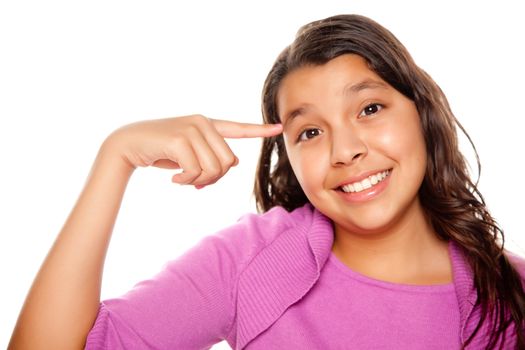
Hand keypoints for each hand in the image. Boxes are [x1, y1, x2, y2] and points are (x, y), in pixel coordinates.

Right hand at [105, 115, 282, 187]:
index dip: (259, 130)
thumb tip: (233, 163)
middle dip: (213, 179)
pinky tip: (174, 179)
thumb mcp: (188, 154)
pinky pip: (196, 171)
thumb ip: (210, 156)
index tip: (279, 128)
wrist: (128, 145)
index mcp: (207, 125)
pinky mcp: (180, 138)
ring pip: (214, 169)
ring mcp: (191, 128)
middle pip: (227, 163)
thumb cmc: (160, 151)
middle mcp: (203, 123)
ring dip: (198, 182)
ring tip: (183, 179)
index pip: (238, 128)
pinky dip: (187, 181)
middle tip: (195, 183)